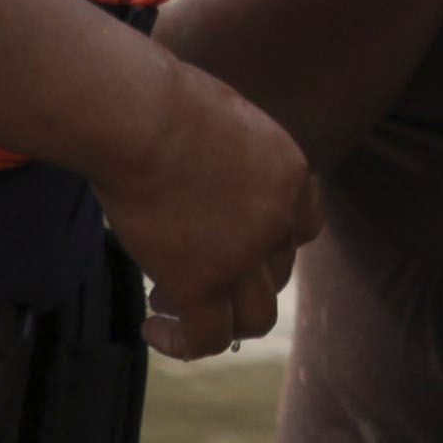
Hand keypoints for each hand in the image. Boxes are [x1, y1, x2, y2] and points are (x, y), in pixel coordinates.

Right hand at [94, 55, 331, 357]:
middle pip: (276, 273)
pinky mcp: (202, 282)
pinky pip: (207, 338)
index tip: (232, 243)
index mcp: (288, 171)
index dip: (272, 244)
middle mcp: (278, 217)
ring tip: (169, 307)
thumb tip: (192, 158)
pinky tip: (152, 330)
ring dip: (222, 321)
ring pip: (255, 319)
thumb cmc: (158, 98)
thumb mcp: (216, 117)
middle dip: (235, 279)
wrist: (140, 115)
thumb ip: (223, 150)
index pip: (303, 228)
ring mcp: (245, 254)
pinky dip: (183, 344)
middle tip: (182, 273)